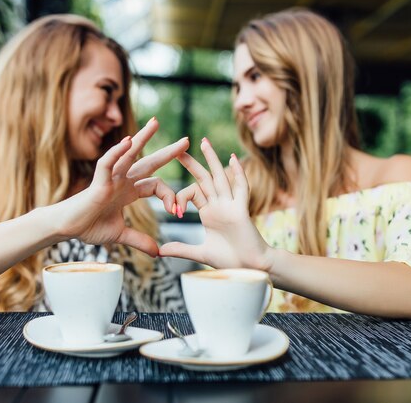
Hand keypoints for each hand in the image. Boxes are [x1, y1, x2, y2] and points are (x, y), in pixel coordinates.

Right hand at [60, 118, 188, 255]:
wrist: (68, 229)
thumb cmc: (90, 227)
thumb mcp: (121, 235)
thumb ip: (139, 240)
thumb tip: (158, 252)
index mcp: (129, 191)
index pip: (156, 185)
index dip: (169, 196)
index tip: (177, 212)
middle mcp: (122, 181)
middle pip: (149, 163)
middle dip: (168, 152)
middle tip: (186, 141)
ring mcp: (111, 178)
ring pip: (129, 154)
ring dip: (143, 138)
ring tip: (155, 123)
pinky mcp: (98, 181)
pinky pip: (108, 163)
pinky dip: (117, 152)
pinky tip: (128, 141)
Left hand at [159, 138, 270, 269]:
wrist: (251, 269)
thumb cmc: (231, 260)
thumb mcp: (201, 253)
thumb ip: (181, 250)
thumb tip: (160, 251)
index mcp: (209, 212)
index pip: (192, 193)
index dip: (180, 198)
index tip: (175, 211)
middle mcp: (219, 205)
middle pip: (204, 178)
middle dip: (192, 163)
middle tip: (178, 148)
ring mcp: (231, 205)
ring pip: (220, 178)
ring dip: (212, 159)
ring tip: (203, 142)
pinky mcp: (242, 210)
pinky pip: (241, 188)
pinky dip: (238, 173)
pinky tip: (232, 159)